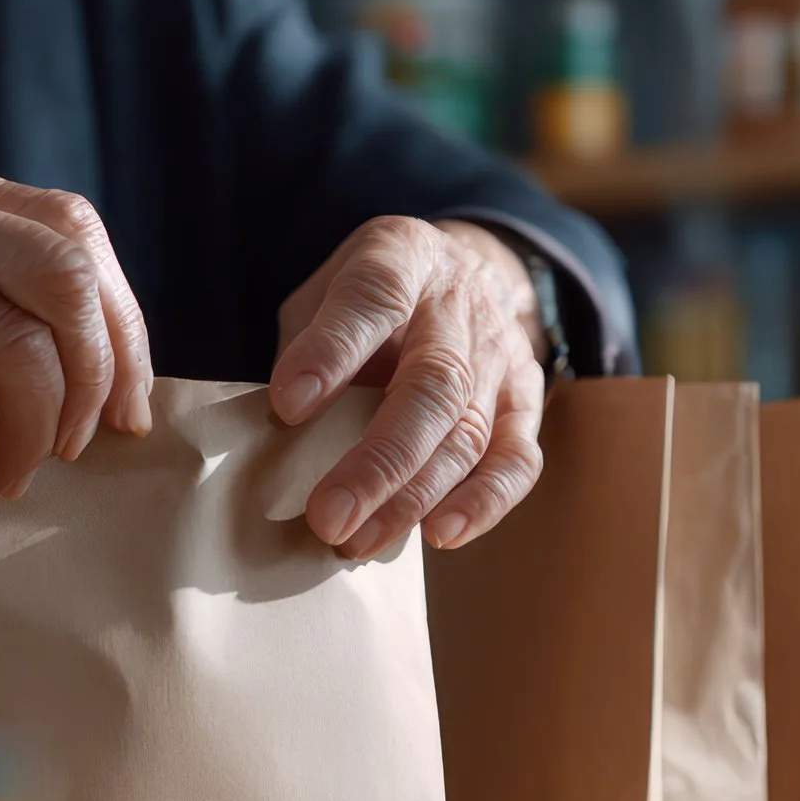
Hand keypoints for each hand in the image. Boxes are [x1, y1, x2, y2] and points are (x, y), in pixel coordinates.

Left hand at [269, 217, 547, 558]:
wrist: (465, 272)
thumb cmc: (372, 299)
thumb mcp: (326, 288)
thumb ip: (303, 343)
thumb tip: (274, 429)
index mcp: (402, 259)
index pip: (373, 299)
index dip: (332, 352)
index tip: (286, 406)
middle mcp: (460, 306)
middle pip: (433, 385)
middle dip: (379, 460)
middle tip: (328, 517)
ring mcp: (501, 356)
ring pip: (469, 432)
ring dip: (414, 496)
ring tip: (359, 541)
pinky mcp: (524, 403)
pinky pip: (517, 459)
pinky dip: (484, 502)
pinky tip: (440, 534)